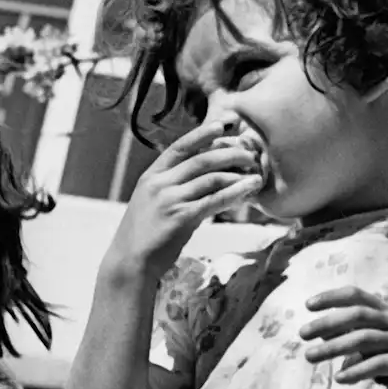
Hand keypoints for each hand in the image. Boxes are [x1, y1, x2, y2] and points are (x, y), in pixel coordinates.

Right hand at [108, 119, 261, 278]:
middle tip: (250, 154)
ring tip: (256, 172)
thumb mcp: (153, 203)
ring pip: (210, 178)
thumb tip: (207, 177)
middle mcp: (159, 184)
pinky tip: (250, 189)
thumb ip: (174, 186)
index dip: (201, 134)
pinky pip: (214, 200)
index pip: (179, 147)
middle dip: (229, 153)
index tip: (221, 125)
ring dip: (237, 173)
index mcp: (151, 176)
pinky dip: (236, 192)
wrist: (130, 262)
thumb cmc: (146, 234)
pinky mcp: (180, 218)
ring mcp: (169, 200)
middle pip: (201, 159)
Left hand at [299, 287, 387, 388]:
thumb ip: (356, 339)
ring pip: (363, 339)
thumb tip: (325, 339)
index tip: (308, 305)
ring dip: (333, 348)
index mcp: (386, 313)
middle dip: (326, 323)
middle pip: (357, 315)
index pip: (357, 295)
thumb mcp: (379, 344)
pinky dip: (356, 370)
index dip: (332, 297)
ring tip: (310, 357)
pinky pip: (378, 364)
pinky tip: (340, 378)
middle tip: (302, 334)